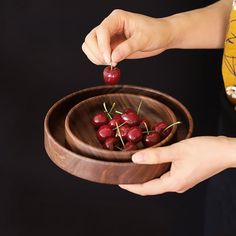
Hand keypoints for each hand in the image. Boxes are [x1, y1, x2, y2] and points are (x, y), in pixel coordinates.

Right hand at [82, 9, 172, 65]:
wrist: (161, 36)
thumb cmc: (155, 33)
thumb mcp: (143, 40)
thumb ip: (128, 48)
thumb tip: (113, 58)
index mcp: (117, 18)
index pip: (102, 31)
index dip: (102, 47)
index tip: (110, 60)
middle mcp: (110, 26)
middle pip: (91, 38)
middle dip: (98, 53)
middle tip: (111, 63)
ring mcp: (108, 36)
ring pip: (90, 46)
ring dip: (96, 57)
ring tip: (111, 63)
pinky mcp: (109, 46)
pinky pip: (96, 53)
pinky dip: (99, 60)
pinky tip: (112, 63)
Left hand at [119, 136, 235, 195]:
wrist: (225, 151)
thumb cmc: (204, 151)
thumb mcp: (177, 151)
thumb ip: (155, 155)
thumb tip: (135, 159)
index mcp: (173, 183)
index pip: (146, 189)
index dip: (131, 186)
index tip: (118, 181)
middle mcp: (176, 185)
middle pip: (150, 187)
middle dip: (136, 182)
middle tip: (123, 173)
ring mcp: (181, 181)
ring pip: (157, 181)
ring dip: (145, 175)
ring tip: (133, 167)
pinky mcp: (184, 175)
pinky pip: (165, 175)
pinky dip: (154, 171)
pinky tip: (150, 162)